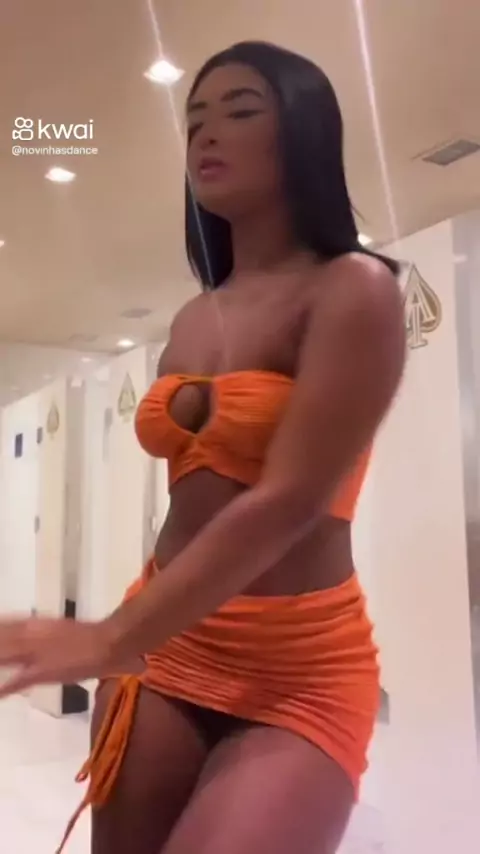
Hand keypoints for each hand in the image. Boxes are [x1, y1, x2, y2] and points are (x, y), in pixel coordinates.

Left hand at [0, 616, 143, 697]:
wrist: (110, 642)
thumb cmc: (93, 636)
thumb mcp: (64, 630)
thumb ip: (47, 633)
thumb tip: (36, 635)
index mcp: (39, 625)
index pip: (10, 625)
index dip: (0, 628)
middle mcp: (34, 636)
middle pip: (4, 640)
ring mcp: (38, 654)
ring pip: (6, 656)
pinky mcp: (43, 671)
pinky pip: (18, 680)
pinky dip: (5, 688)